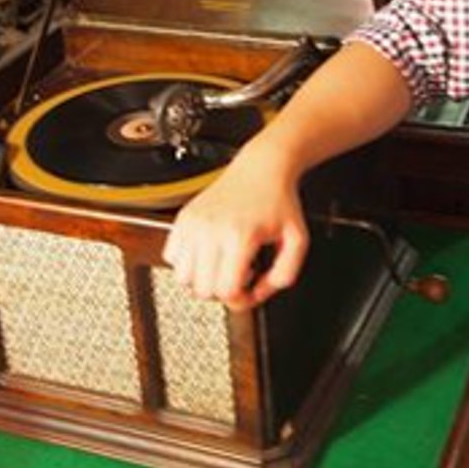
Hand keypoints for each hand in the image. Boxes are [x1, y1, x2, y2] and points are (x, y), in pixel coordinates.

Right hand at [162, 139, 308, 309]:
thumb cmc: (278, 201)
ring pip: (183, 278)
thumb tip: (258, 293)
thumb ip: (285, 274)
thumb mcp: (297, 240)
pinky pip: (171, 257)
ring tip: (222, 264)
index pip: (226, 292)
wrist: (262, 168)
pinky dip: (186, 262)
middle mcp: (212, 230)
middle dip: (222, 291)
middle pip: (203, 289)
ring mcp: (194, 224)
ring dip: (202, 279)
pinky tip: (207, 253)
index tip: (251, 287)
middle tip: (238, 275)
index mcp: (240, 237)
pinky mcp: (183, 218)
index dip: (241, 299)